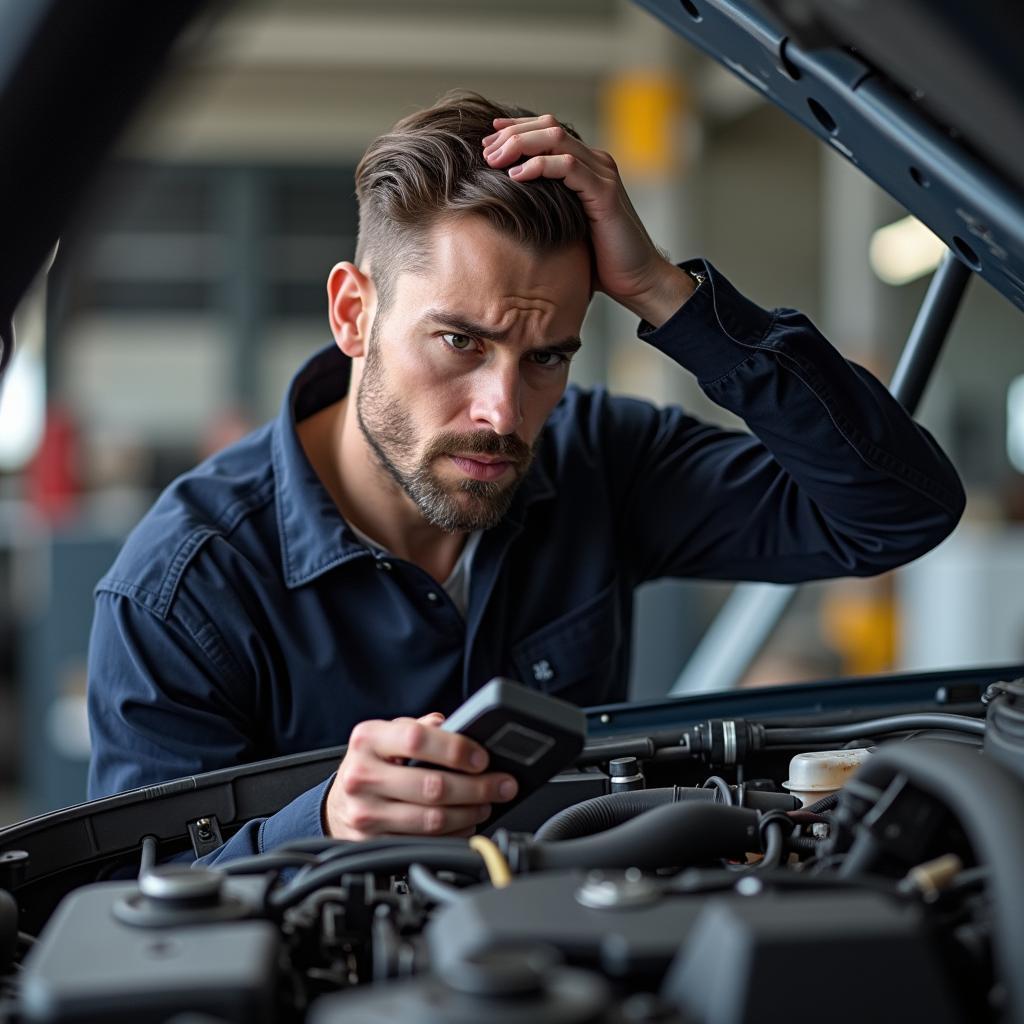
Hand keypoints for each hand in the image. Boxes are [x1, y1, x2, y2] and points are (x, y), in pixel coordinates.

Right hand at [325, 712, 518, 839]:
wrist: (339, 803)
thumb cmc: (372, 763)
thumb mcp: (387, 735)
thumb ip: (420, 727)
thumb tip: (456, 725)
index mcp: (368, 739)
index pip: (418, 739)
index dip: (456, 750)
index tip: (483, 758)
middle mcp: (363, 776)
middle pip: (432, 786)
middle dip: (478, 787)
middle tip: (502, 784)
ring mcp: (366, 814)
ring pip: (433, 819)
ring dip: (470, 812)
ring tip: (487, 803)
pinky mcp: (374, 844)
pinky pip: (425, 842)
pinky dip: (454, 834)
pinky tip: (466, 822)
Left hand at [482, 114, 694, 325]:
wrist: (636, 279)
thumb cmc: (599, 260)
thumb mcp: (564, 227)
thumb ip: (544, 209)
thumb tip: (504, 208)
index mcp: (586, 166)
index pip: (548, 130)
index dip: (516, 129)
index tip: (487, 139)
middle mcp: (596, 163)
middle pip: (549, 126)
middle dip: (512, 134)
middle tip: (485, 150)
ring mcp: (602, 174)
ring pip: (556, 138)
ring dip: (520, 144)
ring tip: (495, 159)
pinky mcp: (604, 193)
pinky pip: (569, 167)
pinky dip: (540, 166)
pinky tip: (517, 176)